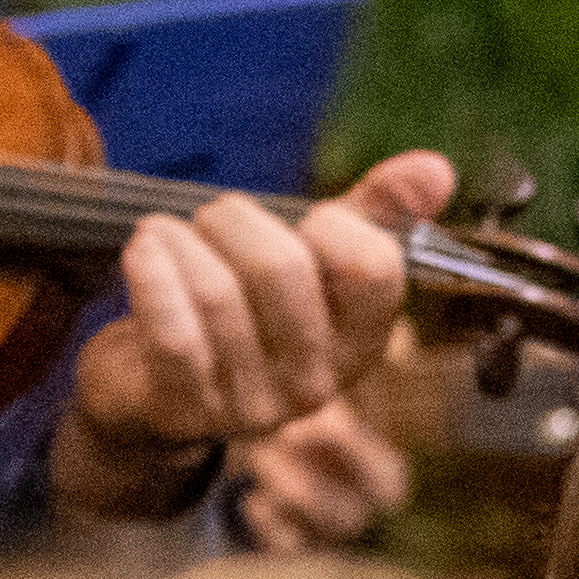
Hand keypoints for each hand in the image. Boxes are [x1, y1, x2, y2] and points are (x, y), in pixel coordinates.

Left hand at [55, 152, 450, 521]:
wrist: (153, 393)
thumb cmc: (243, 312)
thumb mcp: (312, 260)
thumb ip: (373, 213)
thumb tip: (436, 168)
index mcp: (360, 342)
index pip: (375, 268)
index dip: (334, 223)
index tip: (305, 221)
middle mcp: (315, 382)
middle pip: (284, 268)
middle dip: (235, 219)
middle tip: (212, 218)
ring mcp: (250, 404)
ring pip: (219, 293)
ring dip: (180, 241)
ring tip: (162, 235)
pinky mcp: (184, 410)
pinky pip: (173, 334)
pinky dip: (153, 277)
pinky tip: (142, 250)